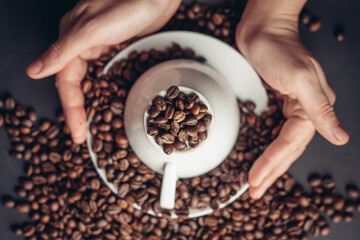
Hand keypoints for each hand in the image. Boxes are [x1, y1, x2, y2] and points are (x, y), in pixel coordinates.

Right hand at [27, 0, 179, 142]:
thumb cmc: (129, 5)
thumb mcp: (93, 29)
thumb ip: (63, 50)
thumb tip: (34, 71)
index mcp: (72, 40)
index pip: (67, 82)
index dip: (71, 109)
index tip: (77, 133)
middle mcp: (82, 44)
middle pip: (76, 84)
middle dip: (78, 110)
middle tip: (83, 135)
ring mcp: (100, 46)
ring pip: (90, 80)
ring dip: (90, 102)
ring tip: (93, 124)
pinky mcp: (116, 47)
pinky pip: (105, 73)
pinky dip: (105, 89)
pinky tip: (108, 101)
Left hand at [236, 0, 348, 198]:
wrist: (263, 29)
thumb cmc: (279, 47)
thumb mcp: (300, 78)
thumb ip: (320, 110)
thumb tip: (340, 138)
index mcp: (314, 107)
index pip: (291, 144)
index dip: (273, 164)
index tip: (255, 180)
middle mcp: (307, 110)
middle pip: (288, 149)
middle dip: (271, 171)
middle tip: (255, 191)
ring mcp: (295, 106)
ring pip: (282, 143)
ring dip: (271, 163)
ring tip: (258, 181)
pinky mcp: (283, 102)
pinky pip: (278, 132)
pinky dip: (270, 146)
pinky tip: (266, 156)